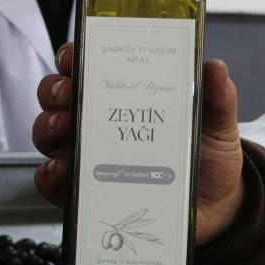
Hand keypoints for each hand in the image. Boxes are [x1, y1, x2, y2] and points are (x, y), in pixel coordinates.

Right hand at [32, 43, 245, 244]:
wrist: (216, 207)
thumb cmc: (208, 156)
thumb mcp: (217, 122)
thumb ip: (217, 96)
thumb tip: (215, 68)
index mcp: (124, 95)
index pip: (86, 65)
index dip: (71, 56)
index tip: (74, 57)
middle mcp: (98, 120)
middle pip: (56, 95)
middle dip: (55, 90)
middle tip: (69, 96)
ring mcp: (88, 155)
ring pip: (47, 132)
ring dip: (47, 126)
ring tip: (65, 130)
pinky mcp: (86, 190)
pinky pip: (52, 181)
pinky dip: (50, 175)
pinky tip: (63, 170)